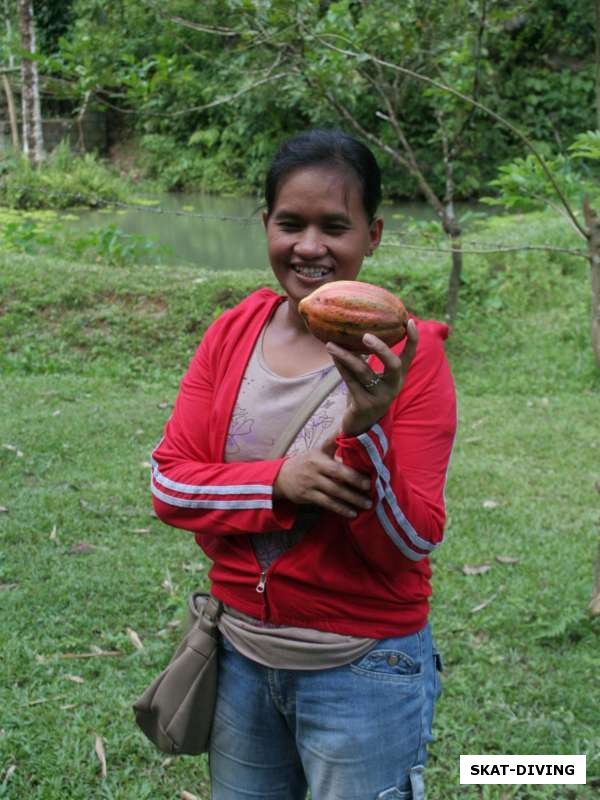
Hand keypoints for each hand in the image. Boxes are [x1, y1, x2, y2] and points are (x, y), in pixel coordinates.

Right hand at [273, 435, 371, 518]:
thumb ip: (334, 442)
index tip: (369, 475)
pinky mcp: (307, 496)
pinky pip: (327, 504)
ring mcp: (310, 483)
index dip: (352, 470)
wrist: (281, 476)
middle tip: (371, 489)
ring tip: (367, 504)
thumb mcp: (318, 450)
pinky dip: (340, 509)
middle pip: (337, 477)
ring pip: (334, 493)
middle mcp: (315, 469)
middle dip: (355, 483)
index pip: (338, 463)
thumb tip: (348, 428)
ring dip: (352, 500)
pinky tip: (352, 513)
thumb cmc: (307, 462)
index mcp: (319, 457)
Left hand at [325, 319, 418, 436]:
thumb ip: (368, 358)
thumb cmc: (366, 394)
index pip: (410, 356)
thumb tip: (357, 330)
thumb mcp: (372, 376)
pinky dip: (340, 367)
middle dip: (381, 349)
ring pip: (364, 372)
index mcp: (398, 377)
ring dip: (346, 356)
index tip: (409, 321)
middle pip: (394, 365)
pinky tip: (332, 355)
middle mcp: (393, 387)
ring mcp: (380, 397)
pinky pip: (350, 381)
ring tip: (331, 344)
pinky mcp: (364, 405)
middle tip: (366, 335)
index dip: (412, 339)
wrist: (359, 425)